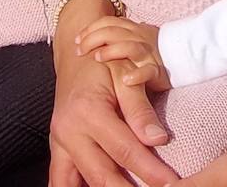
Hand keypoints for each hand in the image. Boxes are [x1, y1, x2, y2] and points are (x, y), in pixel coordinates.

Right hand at [49, 48, 175, 186]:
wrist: (74, 52)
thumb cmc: (103, 60)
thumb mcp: (124, 74)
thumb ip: (139, 109)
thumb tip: (157, 139)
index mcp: (88, 111)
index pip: (125, 150)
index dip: (149, 170)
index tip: (169, 183)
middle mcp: (69, 131)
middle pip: (102, 174)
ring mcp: (59, 142)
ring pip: (78, 182)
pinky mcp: (57, 147)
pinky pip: (60, 178)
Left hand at [77, 18, 170, 90]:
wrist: (183, 56)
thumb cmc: (152, 49)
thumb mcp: (134, 38)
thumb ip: (116, 36)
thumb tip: (90, 37)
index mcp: (132, 29)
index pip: (108, 22)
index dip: (90, 29)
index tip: (77, 40)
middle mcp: (140, 38)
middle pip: (113, 32)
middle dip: (93, 39)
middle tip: (79, 51)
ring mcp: (149, 54)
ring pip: (129, 47)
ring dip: (111, 51)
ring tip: (97, 58)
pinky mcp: (158, 71)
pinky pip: (148, 71)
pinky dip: (138, 75)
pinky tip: (127, 80)